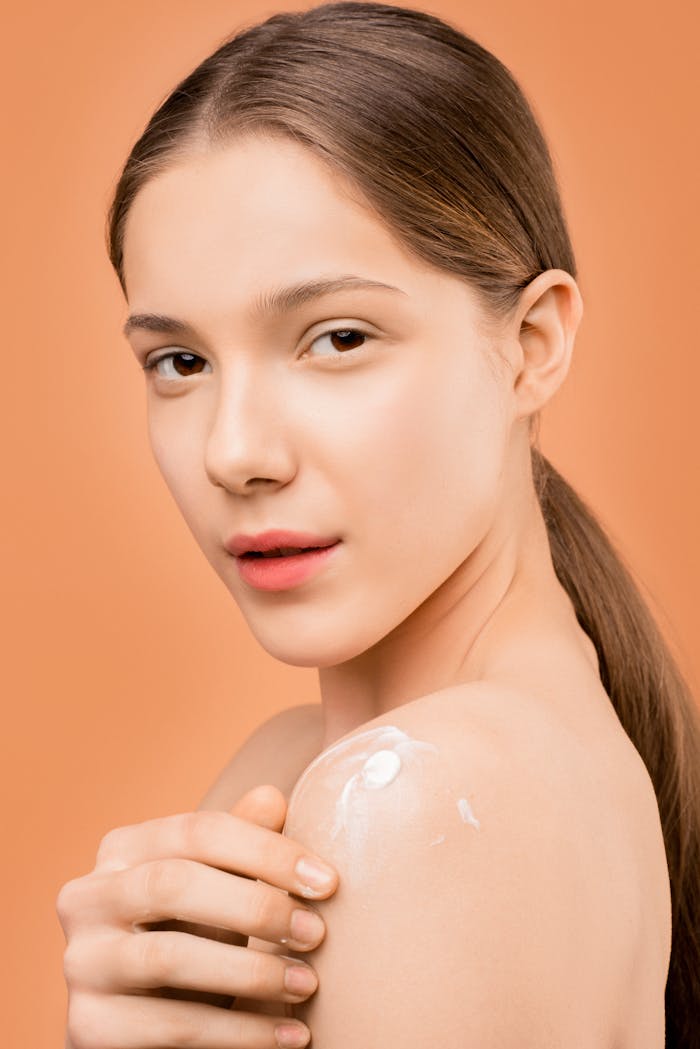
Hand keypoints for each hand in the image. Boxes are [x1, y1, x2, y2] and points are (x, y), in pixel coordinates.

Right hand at [56, 784, 338, 1047]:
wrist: (143, 1026)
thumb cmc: (191, 937)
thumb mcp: (218, 887)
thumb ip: (240, 844)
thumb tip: (272, 797)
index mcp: (122, 849)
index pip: (197, 831)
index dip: (266, 851)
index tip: (327, 882)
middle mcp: (87, 897)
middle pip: (173, 884)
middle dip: (256, 907)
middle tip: (317, 934)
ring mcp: (82, 962)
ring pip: (168, 958)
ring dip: (252, 974)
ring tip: (307, 986)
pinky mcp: (89, 1027)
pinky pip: (171, 1027)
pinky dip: (238, 1032)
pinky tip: (286, 1036)